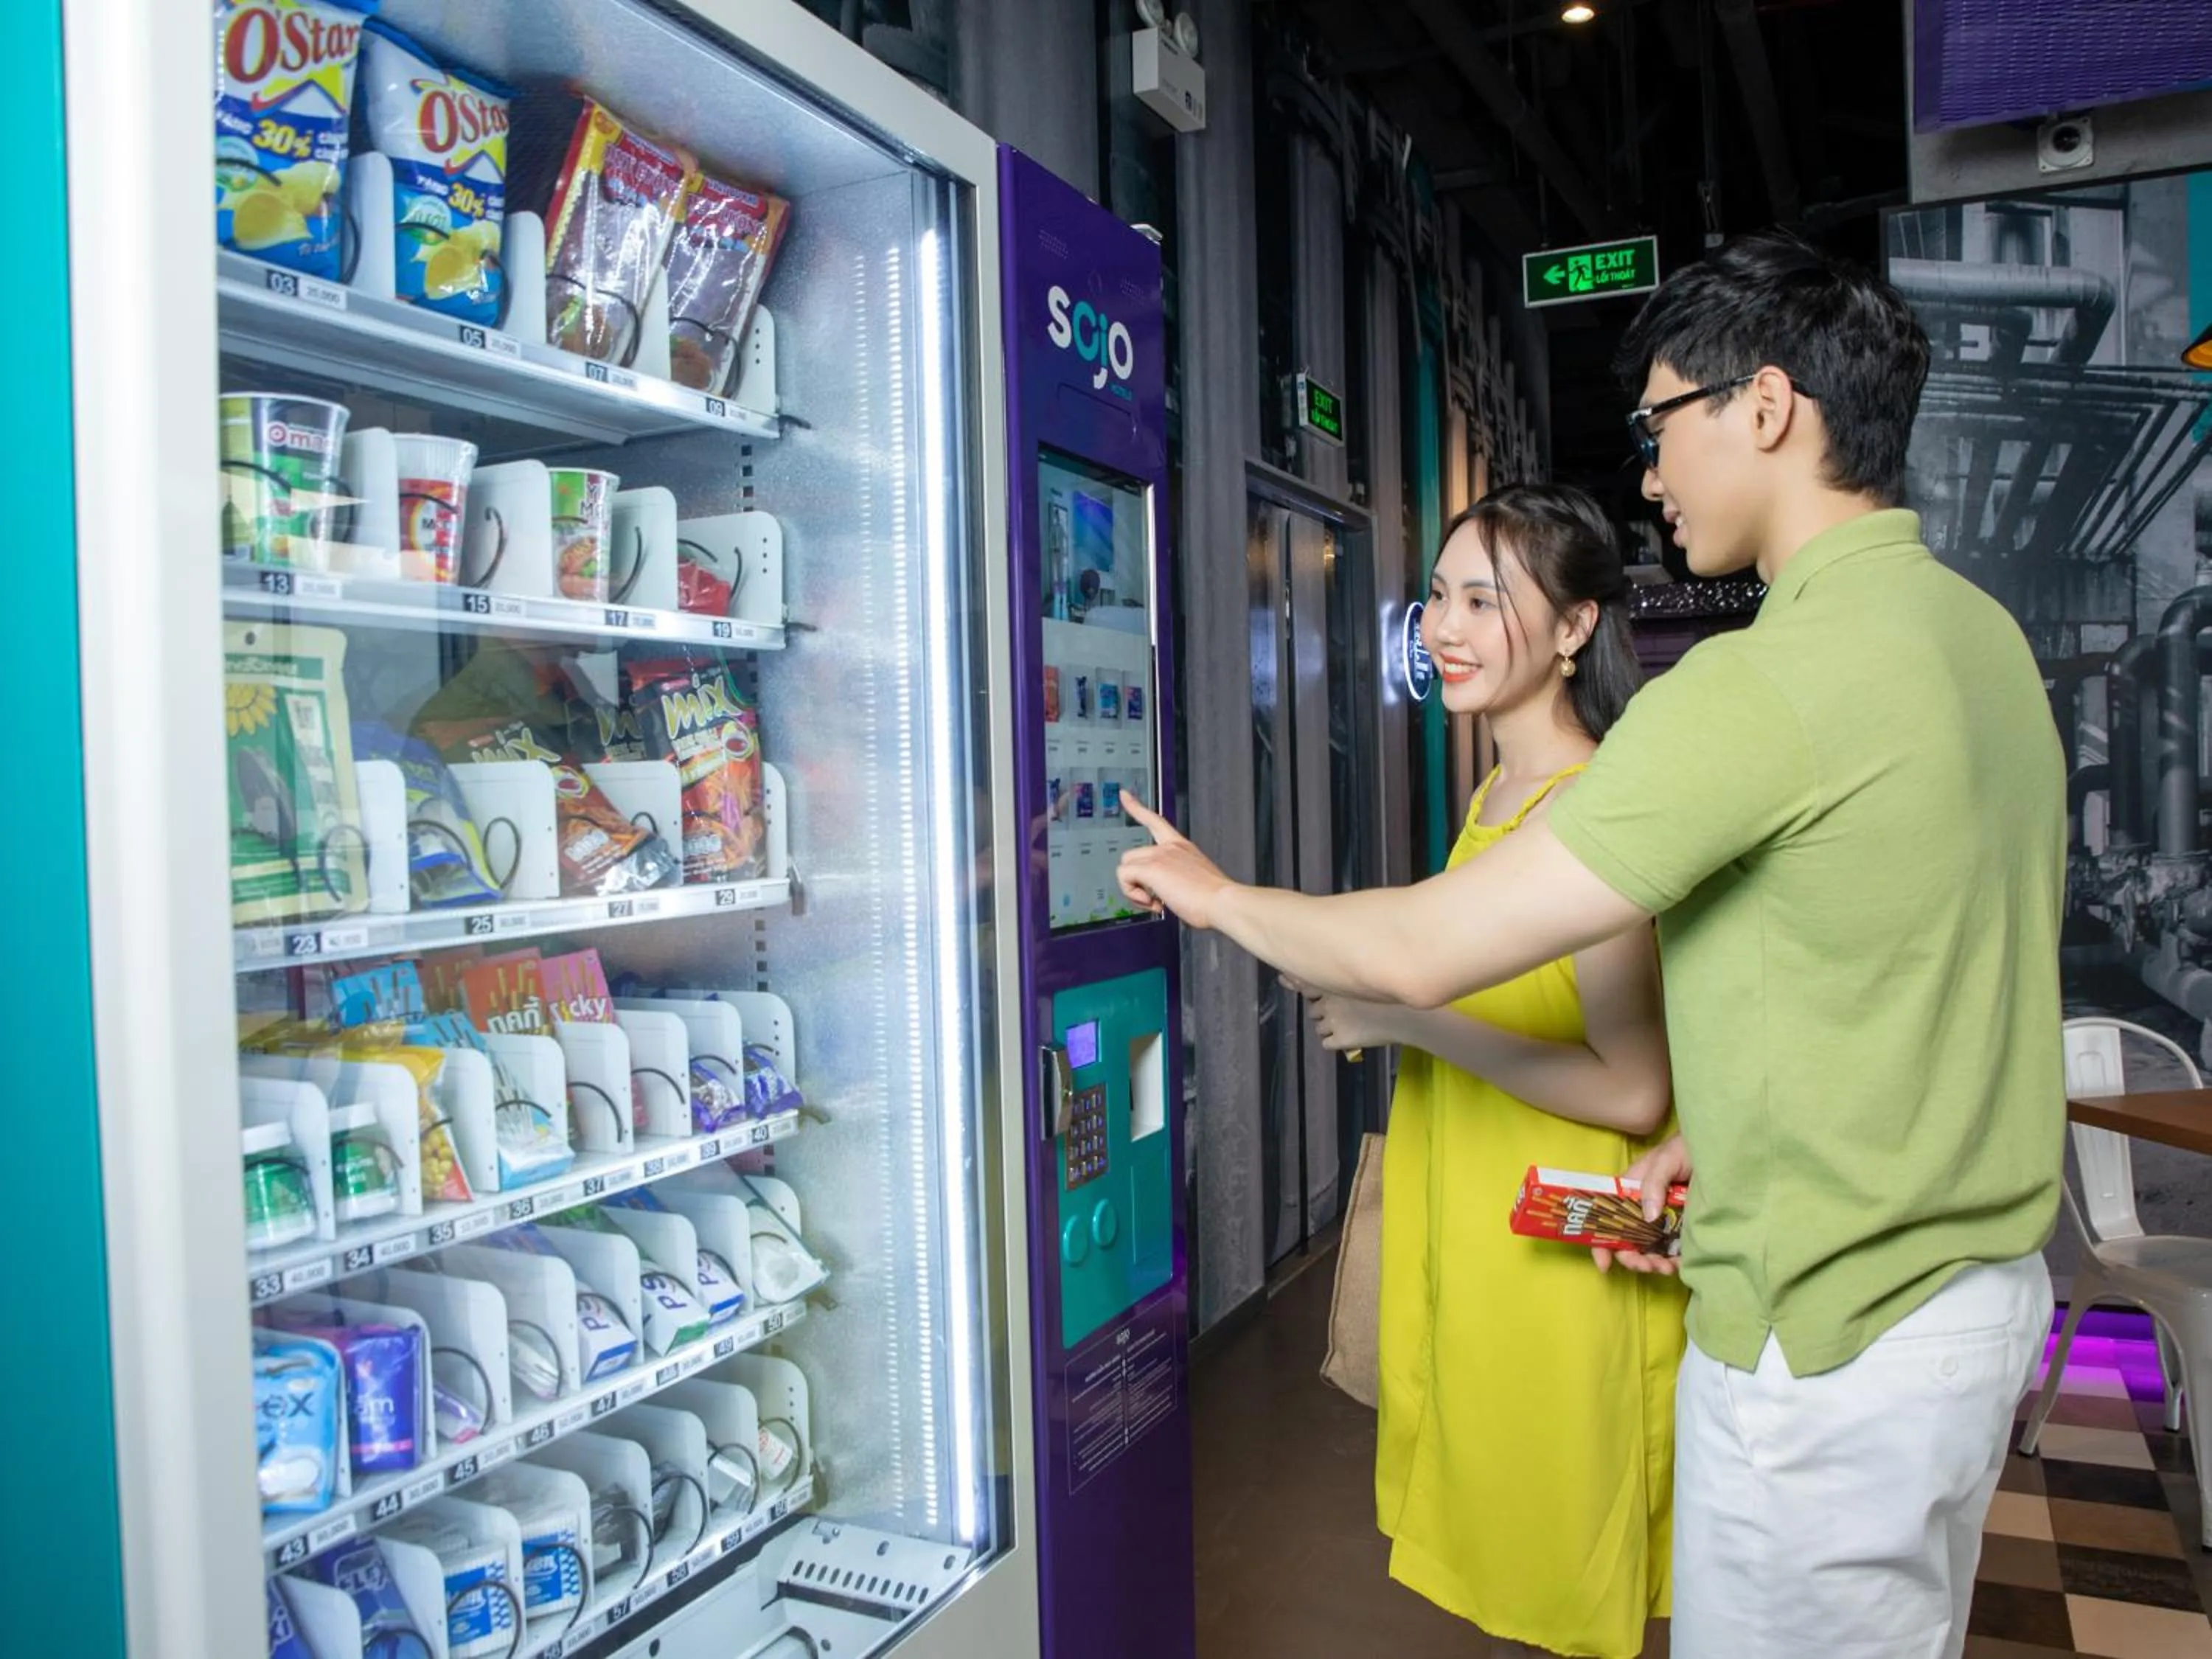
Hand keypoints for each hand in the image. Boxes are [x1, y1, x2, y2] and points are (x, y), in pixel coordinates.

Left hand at [1118, 793, 1236, 929]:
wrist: (1222, 902)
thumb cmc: (1214, 899)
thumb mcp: (1196, 881)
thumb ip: (1179, 881)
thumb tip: (1167, 895)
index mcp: (1181, 847)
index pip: (1156, 821)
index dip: (1137, 807)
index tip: (1124, 795)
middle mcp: (1169, 848)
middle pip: (1131, 855)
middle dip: (1135, 880)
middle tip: (1152, 899)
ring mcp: (1159, 856)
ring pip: (1125, 867)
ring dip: (1133, 889)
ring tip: (1154, 902)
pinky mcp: (1151, 868)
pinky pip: (1124, 877)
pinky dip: (1132, 894)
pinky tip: (1153, 903)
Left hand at [1286, 976, 1404, 1051]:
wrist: (1406, 1016)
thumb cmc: (1391, 996)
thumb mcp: (1365, 981)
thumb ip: (1346, 979)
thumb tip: (1330, 978)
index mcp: (1335, 984)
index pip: (1304, 981)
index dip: (1294, 981)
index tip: (1284, 979)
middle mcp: (1329, 1001)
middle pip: (1313, 1009)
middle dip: (1322, 1011)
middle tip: (1341, 1013)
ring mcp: (1333, 1021)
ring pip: (1318, 1027)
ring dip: (1328, 1027)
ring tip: (1350, 1025)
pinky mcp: (1340, 1039)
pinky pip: (1327, 1043)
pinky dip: (1335, 1042)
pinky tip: (1350, 1037)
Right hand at [1593, 1134, 1689, 1276]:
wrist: (1719, 1151)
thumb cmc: (1684, 1149)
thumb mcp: (1665, 1161)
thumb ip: (1653, 1185)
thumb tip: (1649, 1217)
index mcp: (1629, 1193)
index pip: (1607, 1219)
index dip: (1601, 1243)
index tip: (1605, 1264)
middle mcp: (1643, 1209)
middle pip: (1628, 1241)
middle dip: (1633, 1259)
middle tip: (1647, 1267)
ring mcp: (1664, 1221)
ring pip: (1650, 1250)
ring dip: (1653, 1264)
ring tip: (1667, 1268)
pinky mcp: (1683, 1228)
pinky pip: (1674, 1250)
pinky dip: (1674, 1263)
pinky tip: (1680, 1265)